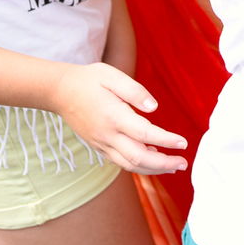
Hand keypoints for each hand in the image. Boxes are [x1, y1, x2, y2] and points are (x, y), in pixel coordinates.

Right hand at [51, 63, 188, 174]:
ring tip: (174, 167)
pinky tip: (153, 158)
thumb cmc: (89, 80)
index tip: (183, 143)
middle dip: (163, 164)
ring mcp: (101, 143)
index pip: (144, 133)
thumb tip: (154, 107)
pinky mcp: (98, 147)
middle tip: (183, 163)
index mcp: (113, 116)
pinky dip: (139, 165)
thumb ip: (135, 91)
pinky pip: (120, 162)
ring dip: (153, 169)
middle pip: (138, 158)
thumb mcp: (112, 75)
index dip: (166, 141)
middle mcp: (107, 135)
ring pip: (129, 165)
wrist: (59, 91)